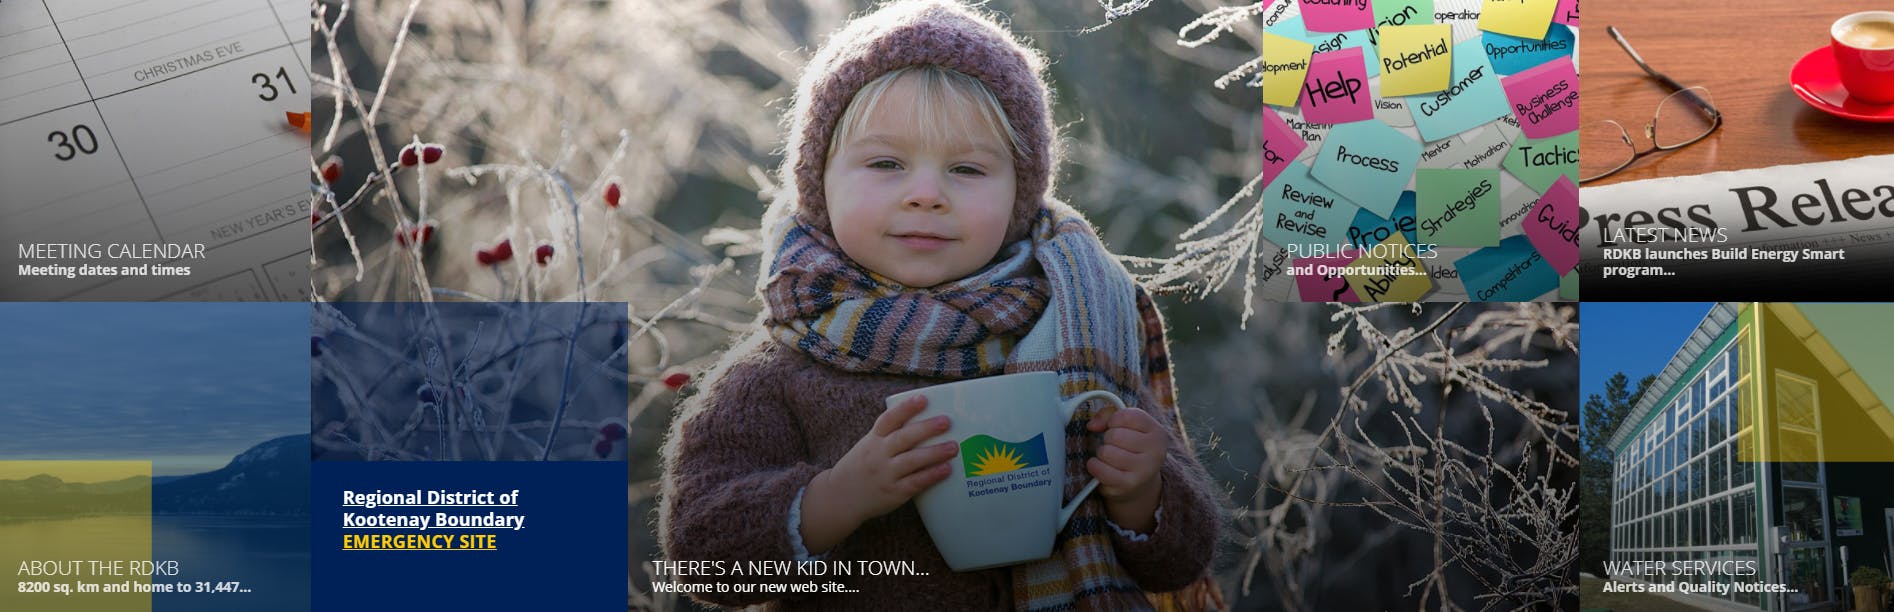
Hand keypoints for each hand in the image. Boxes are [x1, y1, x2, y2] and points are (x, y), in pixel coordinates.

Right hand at [800, 395, 955, 552]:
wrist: (840, 498)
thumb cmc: (862, 467)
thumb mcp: (869, 446)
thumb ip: (890, 435)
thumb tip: (925, 421)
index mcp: (873, 440)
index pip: (888, 420)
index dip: (906, 408)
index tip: (923, 399)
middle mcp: (878, 455)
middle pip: (903, 438)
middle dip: (926, 429)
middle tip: (946, 421)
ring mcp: (885, 474)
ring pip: (912, 461)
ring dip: (934, 453)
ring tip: (953, 447)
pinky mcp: (894, 493)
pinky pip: (915, 483)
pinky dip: (931, 475)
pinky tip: (946, 469)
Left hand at [1085, 405, 1165, 532]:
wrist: (1139, 483)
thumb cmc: (1129, 448)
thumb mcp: (1125, 425)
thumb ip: (1108, 415)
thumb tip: (1093, 425)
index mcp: (1158, 433)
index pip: (1127, 416)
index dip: (1113, 420)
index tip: (1115, 427)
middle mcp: (1156, 452)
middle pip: (1115, 435)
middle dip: (1107, 439)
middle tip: (1114, 446)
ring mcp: (1144, 471)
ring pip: (1106, 452)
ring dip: (1101, 453)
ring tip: (1109, 457)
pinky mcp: (1129, 485)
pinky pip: (1101, 470)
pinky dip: (1094, 466)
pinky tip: (1100, 466)